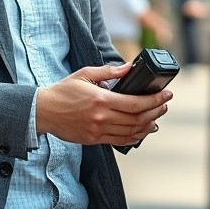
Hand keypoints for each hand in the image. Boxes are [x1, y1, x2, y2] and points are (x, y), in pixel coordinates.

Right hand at [36, 63, 171, 145]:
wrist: (43, 111)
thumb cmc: (63, 92)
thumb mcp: (85, 74)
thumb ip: (109, 72)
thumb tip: (129, 67)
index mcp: (100, 100)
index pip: (135, 103)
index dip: (154, 100)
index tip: (166, 95)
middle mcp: (101, 118)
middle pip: (137, 119)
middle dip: (156, 111)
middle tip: (165, 105)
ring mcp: (98, 131)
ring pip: (131, 132)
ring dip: (148, 126)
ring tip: (157, 118)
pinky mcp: (94, 139)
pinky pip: (119, 141)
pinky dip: (134, 137)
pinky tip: (142, 131)